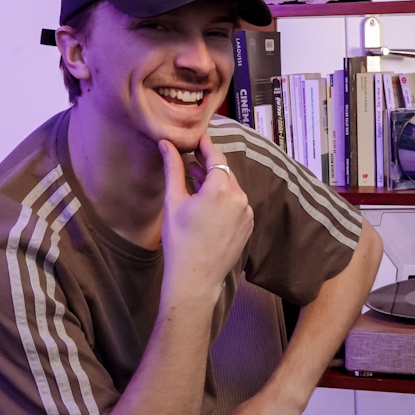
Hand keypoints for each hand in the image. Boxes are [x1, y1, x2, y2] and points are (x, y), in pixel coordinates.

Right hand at [159, 134, 253, 306]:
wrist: (195, 278)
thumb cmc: (180, 240)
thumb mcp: (174, 201)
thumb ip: (173, 168)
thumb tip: (166, 143)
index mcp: (221, 189)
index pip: (215, 156)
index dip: (206, 145)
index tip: (198, 137)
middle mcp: (239, 198)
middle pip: (224, 172)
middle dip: (208, 165)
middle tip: (191, 161)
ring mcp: (247, 213)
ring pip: (231, 188)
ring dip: (216, 183)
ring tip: (196, 184)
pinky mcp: (248, 225)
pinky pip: (237, 204)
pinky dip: (224, 200)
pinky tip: (208, 206)